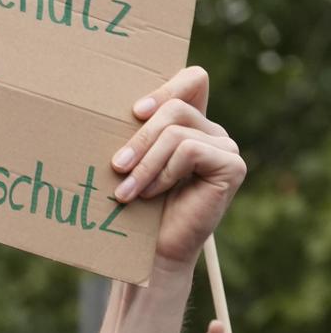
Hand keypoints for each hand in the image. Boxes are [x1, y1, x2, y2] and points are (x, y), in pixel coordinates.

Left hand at [112, 68, 243, 266]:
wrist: (152, 253)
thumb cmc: (136, 210)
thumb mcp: (132, 165)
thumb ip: (134, 134)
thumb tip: (100, 107)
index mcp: (192, 124)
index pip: (193, 80)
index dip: (165, 88)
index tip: (134, 111)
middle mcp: (212, 131)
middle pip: (176, 107)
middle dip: (140, 137)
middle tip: (116, 166)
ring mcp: (226, 147)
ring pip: (177, 132)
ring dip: (144, 163)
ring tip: (125, 191)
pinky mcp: (232, 166)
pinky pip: (190, 151)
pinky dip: (163, 172)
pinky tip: (152, 194)